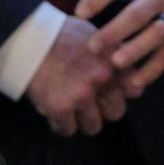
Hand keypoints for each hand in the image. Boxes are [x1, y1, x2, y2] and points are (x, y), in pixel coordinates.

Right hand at [24, 16, 116, 136]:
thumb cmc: (60, 34)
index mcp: (114, 60)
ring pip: (93, 126)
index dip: (121, 93)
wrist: (28, 38)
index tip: (109, 91)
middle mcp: (102, 79)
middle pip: (116, 112)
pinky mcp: (60, 107)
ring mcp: (81, 95)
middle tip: (88, 104)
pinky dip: (60, 124)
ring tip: (70, 110)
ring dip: (81, 120)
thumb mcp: (96, 35)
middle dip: (102, 110)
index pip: (135, 91)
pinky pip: (67, 130)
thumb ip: (113, 53)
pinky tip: (54, 113)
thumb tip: (127, 71)